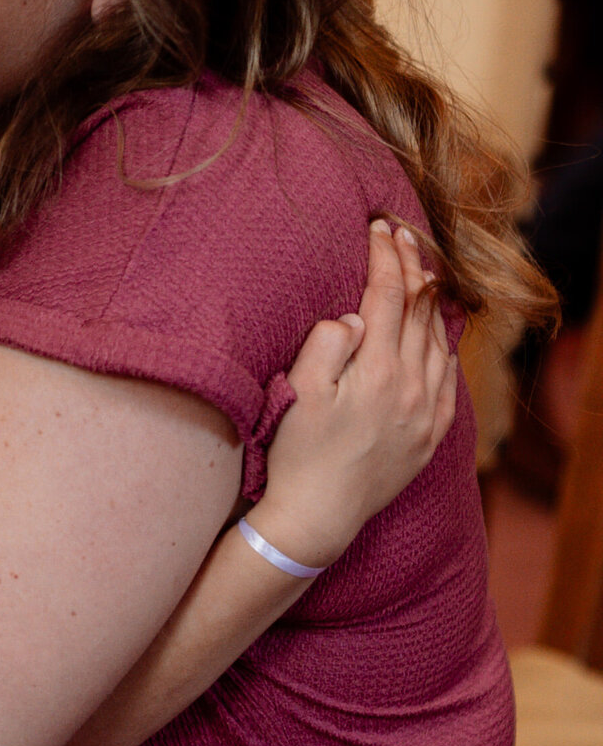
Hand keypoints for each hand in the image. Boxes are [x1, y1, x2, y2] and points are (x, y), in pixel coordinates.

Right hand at [252, 219, 457, 572]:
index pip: (388, 295)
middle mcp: (411, 387)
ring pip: (438, 340)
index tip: (378, 227)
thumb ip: (327, 346)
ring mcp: (426, 412)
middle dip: (411, 266)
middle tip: (402, 235)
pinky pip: (448, 379)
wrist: (318, 518)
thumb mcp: (300, 393)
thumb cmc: (298, 454)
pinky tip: (436, 337)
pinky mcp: (430, 435)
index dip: (384, 256)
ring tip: (420, 273)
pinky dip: (444, 347)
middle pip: (419, 310)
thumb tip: (355, 315)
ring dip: (430, 302)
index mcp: (377, 371)